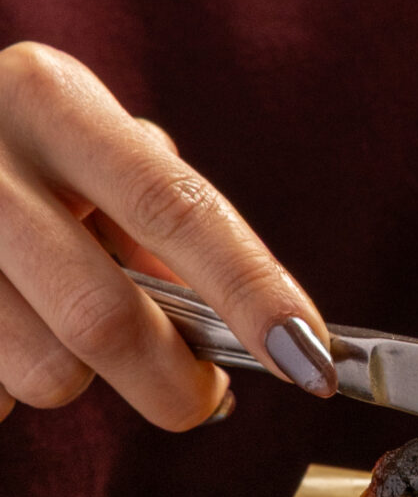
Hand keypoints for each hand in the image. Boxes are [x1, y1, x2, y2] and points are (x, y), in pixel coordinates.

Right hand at [0, 42, 334, 429]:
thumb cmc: (18, 162)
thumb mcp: (86, 149)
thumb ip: (164, 221)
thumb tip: (246, 332)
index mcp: (48, 100)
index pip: (173, 205)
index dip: (249, 289)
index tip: (308, 356)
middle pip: (106, 319)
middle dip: (175, 384)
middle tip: (202, 396)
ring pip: (47, 375)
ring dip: (80, 380)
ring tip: (55, 329)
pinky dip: (11, 387)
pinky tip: (2, 332)